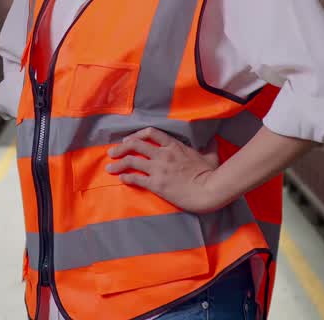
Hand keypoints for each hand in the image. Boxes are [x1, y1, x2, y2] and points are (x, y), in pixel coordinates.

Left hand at [105, 127, 226, 213]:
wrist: (209, 190)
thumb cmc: (211, 174)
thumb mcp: (210, 156)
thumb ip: (208, 147)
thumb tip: (213, 140)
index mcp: (174, 146)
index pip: (150, 133)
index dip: (136, 135)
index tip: (128, 140)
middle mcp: (163, 154)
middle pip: (136, 145)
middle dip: (121, 148)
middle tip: (112, 152)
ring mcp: (158, 169)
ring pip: (131, 161)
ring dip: (118, 164)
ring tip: (109, 167)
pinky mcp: (156, 184)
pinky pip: (136, 178)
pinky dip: (126, 178)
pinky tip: (121, 179)